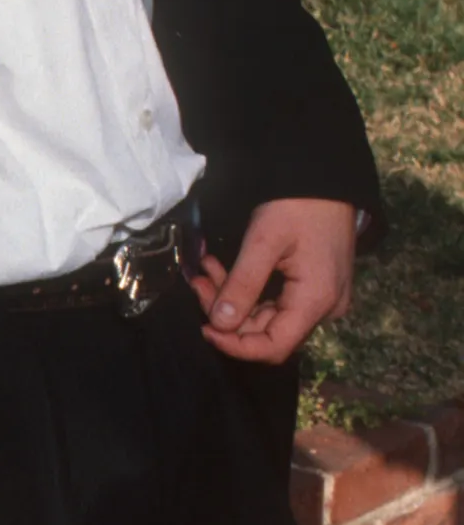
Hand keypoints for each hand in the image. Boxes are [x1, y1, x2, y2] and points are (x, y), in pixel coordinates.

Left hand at [188, 197, 355, 364]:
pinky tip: (223, 268)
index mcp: (316, 300)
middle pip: (268, 331)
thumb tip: (219, 324)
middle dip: (227, 313)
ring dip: (233, 298)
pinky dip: (248, 288)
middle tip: (199, 283)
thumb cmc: (298, 203)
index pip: (274, 347)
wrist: (326, 177)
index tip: (205, 328)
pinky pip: (277, 299)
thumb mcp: (264, 240)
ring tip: (207, 269)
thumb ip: (242, 284)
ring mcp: (321, 298)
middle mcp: (324, 307)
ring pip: (268, 315)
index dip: (236, 346)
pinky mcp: (314, 286)